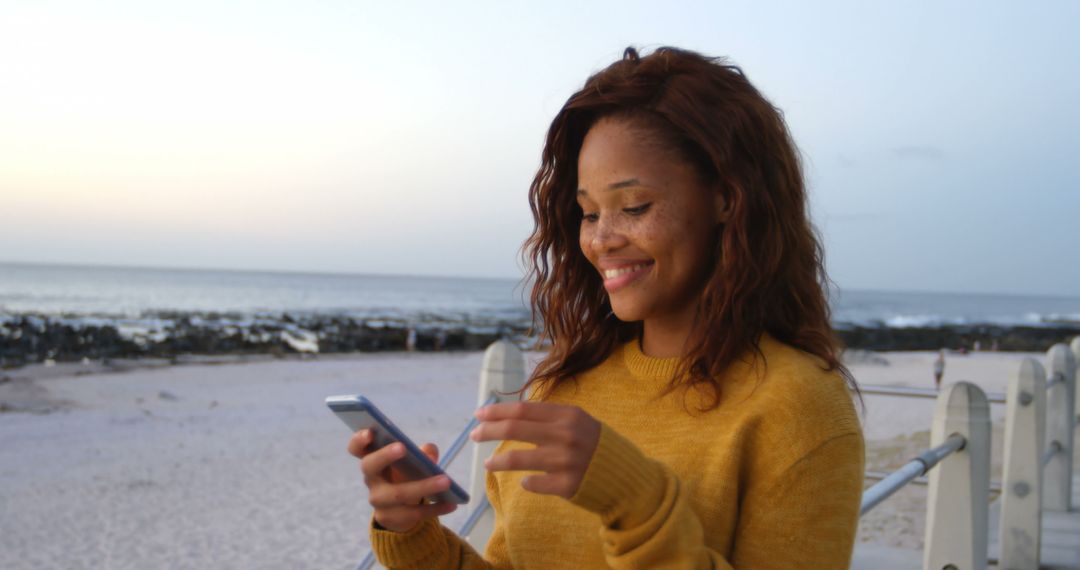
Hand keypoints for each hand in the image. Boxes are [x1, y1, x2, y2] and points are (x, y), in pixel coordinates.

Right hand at [347, 430, 458, 532]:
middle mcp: (371, 479)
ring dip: (423, 486)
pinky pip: (413, 513)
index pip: (357, 448)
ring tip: (446, 481)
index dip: (359, 440)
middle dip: (384, 456)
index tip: (370, 432)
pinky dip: (435, 508)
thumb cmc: (406, 476)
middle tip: (403, 447)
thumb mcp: (413, 463)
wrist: (401, 512)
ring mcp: (379, 501)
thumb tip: (429, 451)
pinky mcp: (391, 518)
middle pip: (369, 466)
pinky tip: (451, 503)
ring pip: (398, 494)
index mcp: (373, 460)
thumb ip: (422, 453)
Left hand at [470, 402, 600, 498]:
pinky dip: (526, 482)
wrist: (626, 476)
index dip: (497, 411)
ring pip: (518, 459)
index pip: (523, 409)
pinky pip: (534, 483)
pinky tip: (525, 481)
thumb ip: (549, 417)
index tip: (479, 415)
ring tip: (487, 465)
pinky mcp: (567, 485)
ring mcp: (566, 461)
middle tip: (473, 436)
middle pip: (514, 429)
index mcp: (568, 415)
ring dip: (497, 462)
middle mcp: (566, 435)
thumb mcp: (578, 421)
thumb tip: (510, 414)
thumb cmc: (596, 445)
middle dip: (488, 431)